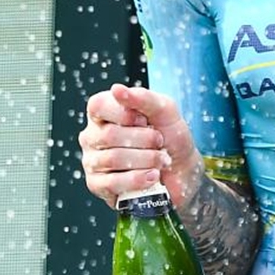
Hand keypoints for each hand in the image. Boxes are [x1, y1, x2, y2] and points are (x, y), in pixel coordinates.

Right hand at [78, 83, 201, 207]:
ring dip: (146, 160)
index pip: (99, 106)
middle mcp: (93, 135)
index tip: (145, 120)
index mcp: (104, 112)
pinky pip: (111, 183)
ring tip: (161, 160)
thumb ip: (143, 98)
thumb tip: (116, 89)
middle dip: (144, 139)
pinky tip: (152, 176)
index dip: (126, 114)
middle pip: (109, 135)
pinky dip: (137, 179)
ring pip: (112, 159)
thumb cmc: (170, 136)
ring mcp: (92, 161)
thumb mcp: (165, 110)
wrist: (183, 169)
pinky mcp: (97, 185)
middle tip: (160, 142)